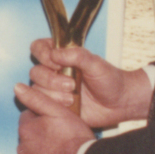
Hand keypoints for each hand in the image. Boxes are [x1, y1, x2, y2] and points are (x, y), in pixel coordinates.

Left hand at [14, 82, 94, 153]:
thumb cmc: (74, 138)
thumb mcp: (58, 111)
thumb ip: (36, 98)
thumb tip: (17, 87)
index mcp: (26, 129)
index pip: (29, 120)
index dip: (43, 121)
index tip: (56, 125)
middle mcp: (21, 148)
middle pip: (29, 139)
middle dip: (41, 139)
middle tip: (61, 142)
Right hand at [28, 39, 152, 128]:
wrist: (119, 103)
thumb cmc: (109, 79)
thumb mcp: (96, 63)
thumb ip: (77, 55)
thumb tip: (55, 54)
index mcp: (61, 55)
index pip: (38, 48)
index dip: (42, 55)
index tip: (57, 63)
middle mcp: (53, 71)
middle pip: (35, 72)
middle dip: (51, 80)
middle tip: (72, 84)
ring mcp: (53, 89)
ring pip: (36, 89)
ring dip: (54, 94)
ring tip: (72, 97)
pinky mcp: (55, 105)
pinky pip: (42, 104)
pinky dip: (54, 105)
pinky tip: (70, 105)